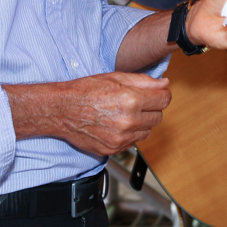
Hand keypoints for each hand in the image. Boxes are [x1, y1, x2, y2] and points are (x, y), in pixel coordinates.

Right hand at [6, 72, 171, 154]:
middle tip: (136, 102)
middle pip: (158, 117)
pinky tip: (117, 125)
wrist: (62, 110)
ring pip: (147, 131)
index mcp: (131, 100)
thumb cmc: (86, 91)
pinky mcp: (113, 149)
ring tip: (124, 114)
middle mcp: (128, 121)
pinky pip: (134, 143)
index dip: (162, 95)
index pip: (164, 100)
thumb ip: (144, 81)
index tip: (157, 94)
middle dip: (151, 108)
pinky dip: (130, 134)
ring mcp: (121, 138)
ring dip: (141, 123)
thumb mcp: (116, 77)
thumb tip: (165, 84)